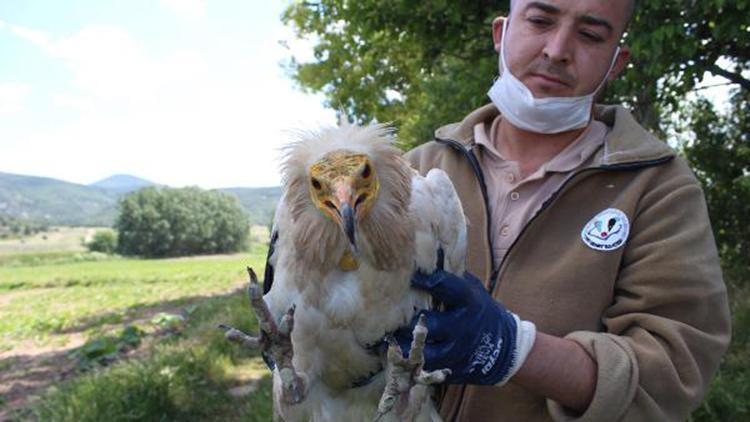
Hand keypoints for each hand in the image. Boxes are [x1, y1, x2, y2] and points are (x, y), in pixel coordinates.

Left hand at [394, 270, 535, 384]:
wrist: (506, 349)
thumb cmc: (482, 311)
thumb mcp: (473, 291)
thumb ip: (452, 277)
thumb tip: (426, 254)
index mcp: (469, 302)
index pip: (443, 286)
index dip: (422, 279)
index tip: (404, 273)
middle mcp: (463, 326)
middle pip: (427, 323)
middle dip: (405, 319)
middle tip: (384, 313)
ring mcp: (458, 351)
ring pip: (424, 351)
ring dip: (403, 345)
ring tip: (386, 339)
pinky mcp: (453, 370)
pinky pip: (427, 369)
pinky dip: (411, 364)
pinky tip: (396, 357)